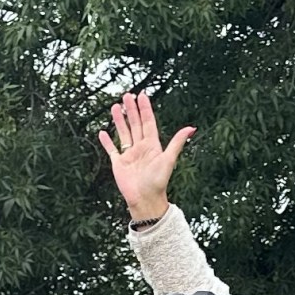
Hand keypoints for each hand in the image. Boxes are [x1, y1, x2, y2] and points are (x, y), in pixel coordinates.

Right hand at [97, 91, 195, 223]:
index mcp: (152, 145)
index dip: (145, 109)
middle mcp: (140, 148)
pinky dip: (106, 141)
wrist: (145, 199)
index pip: (148, 122)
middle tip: (126, 95)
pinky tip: (102, 132)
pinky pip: (111, 149)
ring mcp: (129, 155)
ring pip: (123, 133)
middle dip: (130, 110)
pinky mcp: (118, 163)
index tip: (142, 96)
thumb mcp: (169, 159)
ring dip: (119, 120)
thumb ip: (177, 142)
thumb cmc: (158, 181)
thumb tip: (191, 128)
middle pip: (134, 124)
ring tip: (114, 106)